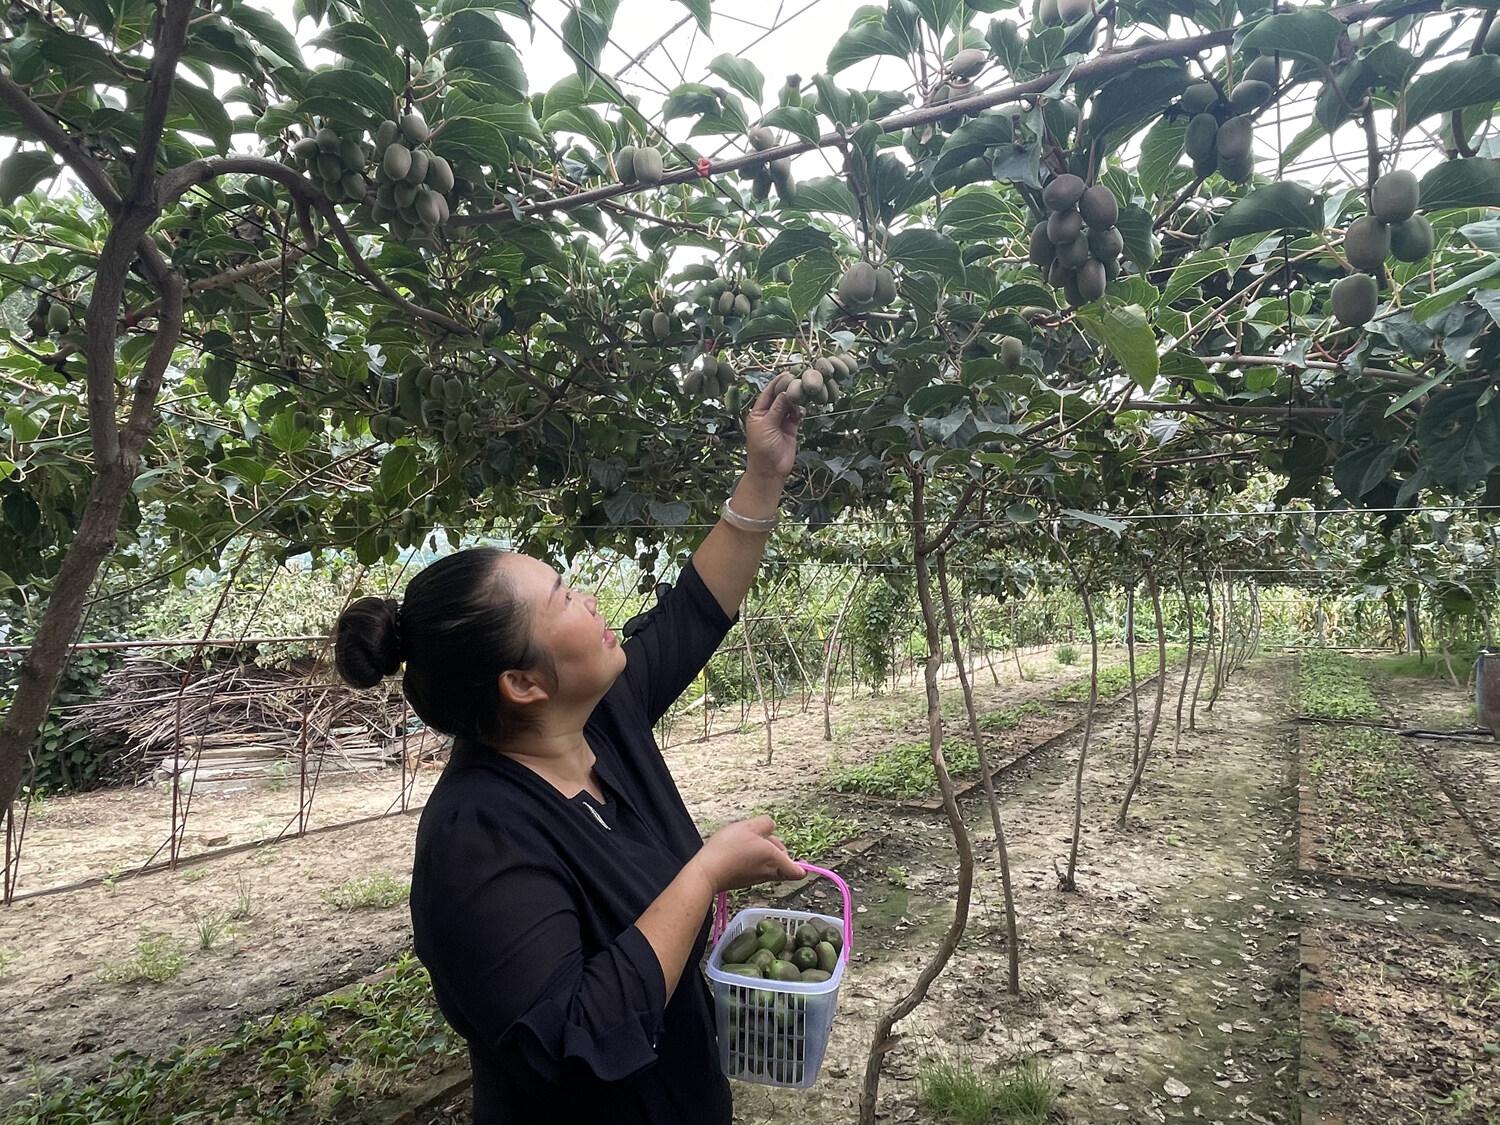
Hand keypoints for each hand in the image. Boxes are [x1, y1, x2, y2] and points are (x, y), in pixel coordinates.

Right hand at [690, 815, 805, 892]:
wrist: (706, 872)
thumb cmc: (728, 849)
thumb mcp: (748, 826)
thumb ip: (765, 824)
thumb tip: (770, 827)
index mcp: (774, 859)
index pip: (798, 872)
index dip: (800, 866)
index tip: (797, 859)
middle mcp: (768, 873)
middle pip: (783, 865)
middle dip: (777, 851)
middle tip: (763, 839)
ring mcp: (756, 879)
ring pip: (770, 867)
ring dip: (764, 855)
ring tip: (747, 843)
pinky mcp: (744, 881)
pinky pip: (756, 871)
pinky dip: (752, 861)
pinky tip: (737, 852)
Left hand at [743, 372, 801, 481]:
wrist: (770, 470)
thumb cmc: (762, 449)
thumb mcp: (767, 425)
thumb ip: (777, 408)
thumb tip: (786, 391)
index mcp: (758, 413)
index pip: (767, 393)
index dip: (776, 383)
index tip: (787, 374)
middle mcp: (769, 415)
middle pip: (780, 398)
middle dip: (788, 390)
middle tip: (800, 380)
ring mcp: (780, 422)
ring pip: (789, 406)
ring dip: (796, 400)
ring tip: (804, 393)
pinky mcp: (791, 429)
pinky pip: (796, 415)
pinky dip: (800, 410)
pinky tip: (803, 408)